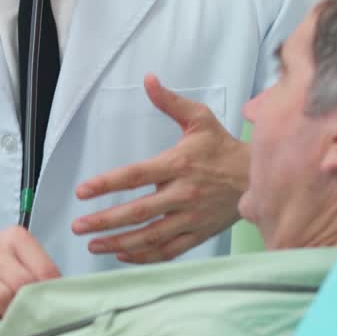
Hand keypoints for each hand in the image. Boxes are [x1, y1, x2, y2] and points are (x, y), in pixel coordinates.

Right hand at [0, 227, 59, 319]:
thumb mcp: (22, 263)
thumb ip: (41, 277)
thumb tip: (61, 302)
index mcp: (13, 237)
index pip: (44, 269)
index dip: (52, 292)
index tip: (54, 304)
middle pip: (21, 283)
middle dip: (31, 304)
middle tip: (35, 316)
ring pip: (2, 298)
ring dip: (12, 314)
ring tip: (16, 319)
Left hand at [72, 74, 247, 262]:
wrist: (258, 177)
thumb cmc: (223, 147)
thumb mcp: (199, 118)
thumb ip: (170, 102)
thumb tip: (148, 79)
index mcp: (178, 165)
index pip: (136, 176)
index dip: (107, 184)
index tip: (82, 191)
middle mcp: (183, 194)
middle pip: (137, 212)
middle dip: (104, 221)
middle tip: (78, 226)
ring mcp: (191, 217)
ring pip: (150, 236)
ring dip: (119, 243)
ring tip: (93, 244)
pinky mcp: (199, 234)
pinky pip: (169, 250)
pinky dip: (145, 256)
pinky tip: (122, 254)